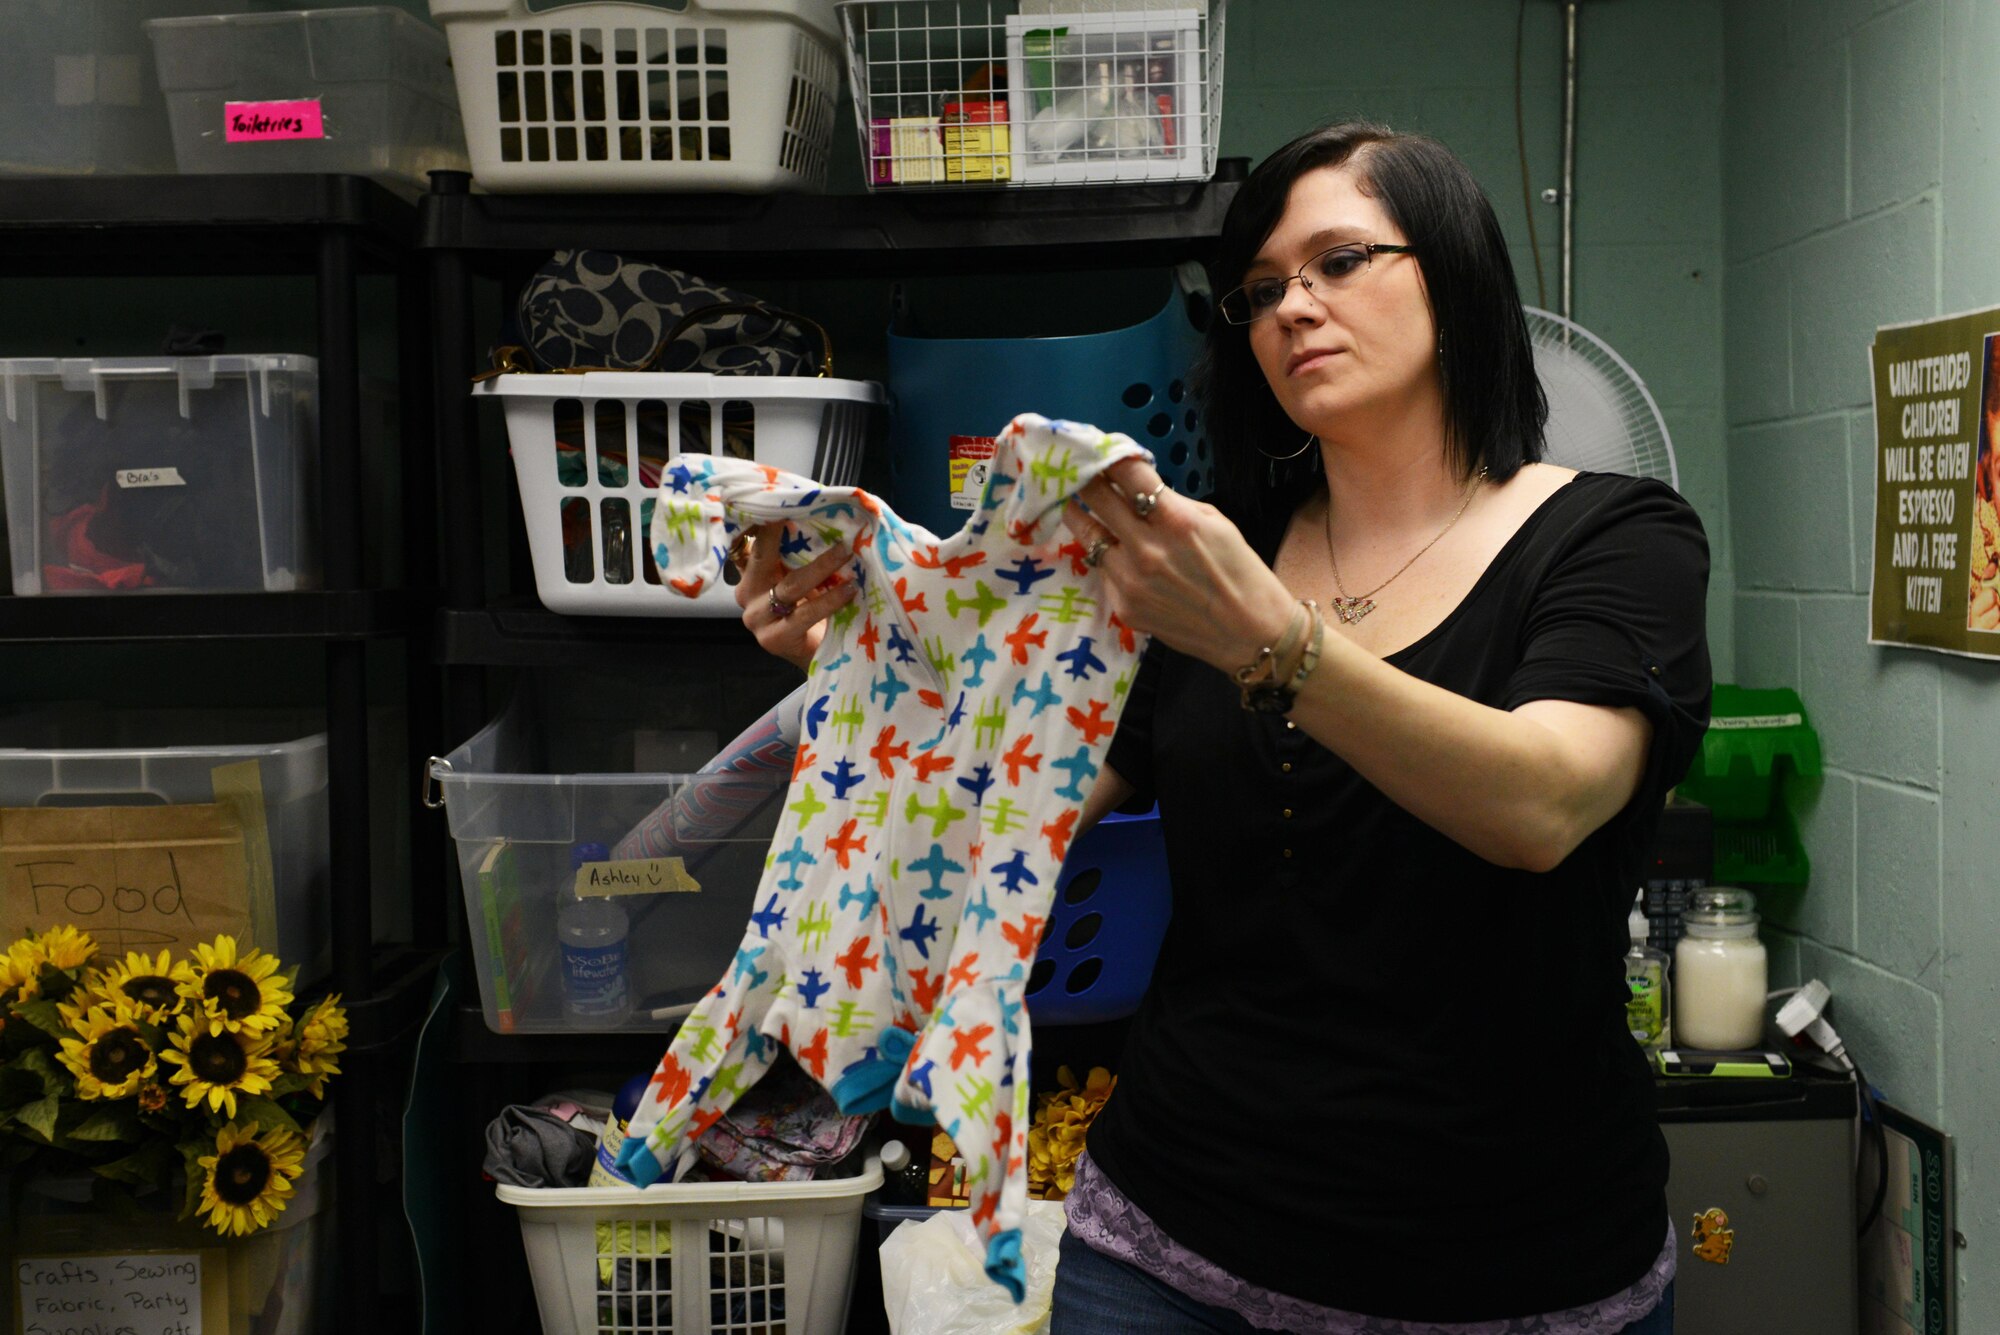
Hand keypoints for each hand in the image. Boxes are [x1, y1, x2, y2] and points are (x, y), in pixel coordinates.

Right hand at [734, 524, 856, 670]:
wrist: (817, 657)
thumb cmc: (812, 612)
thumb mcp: (802, 580)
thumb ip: (800, 555)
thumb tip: (824, 514)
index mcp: (750, 575)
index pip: (753, 541)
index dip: (766, 520)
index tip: (783, 496)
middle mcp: (746, 594)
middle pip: (764, 556)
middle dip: (787, 532)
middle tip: (815, 512)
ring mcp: (756, 618)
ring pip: (790, 586)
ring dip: (822, 567)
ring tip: (847, 552)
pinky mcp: (772, 639)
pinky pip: (804, 614)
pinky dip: (830, 600)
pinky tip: (849, 590)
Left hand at [1060, 460, 1294, 672]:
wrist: (1250, 632)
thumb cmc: (1240, 571)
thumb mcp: (1215, 522)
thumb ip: (1172, 503)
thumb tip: (1137, 490)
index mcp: (1176, 521)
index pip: (1126, 474)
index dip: (1110, 457)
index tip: (1100, 452)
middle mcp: (1146, 549)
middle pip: (1095, 498)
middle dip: (1086, 480)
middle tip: (1078, 473)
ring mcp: (1130, 581)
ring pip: (1088, 536)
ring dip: (1084, 518)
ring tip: (1080, 508)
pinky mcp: (1123, 607)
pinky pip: (1103, 571)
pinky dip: (1107, 558)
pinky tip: (1117, 555)